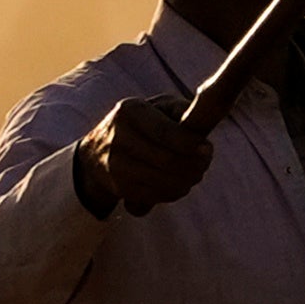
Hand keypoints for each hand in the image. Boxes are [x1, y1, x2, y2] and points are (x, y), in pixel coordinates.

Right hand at [79, 96, 213, 219]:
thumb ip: (183, 112)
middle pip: (167, 160)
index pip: (165, 132)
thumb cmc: (141, 124)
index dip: (190, 144)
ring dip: (187, 181)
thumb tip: (202, 131)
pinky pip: (156, 196)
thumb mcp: (158, 107)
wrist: (96, 152)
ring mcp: (116, 165)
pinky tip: (178, 183)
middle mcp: (118, 137)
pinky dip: (173, 192)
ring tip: (195, 173)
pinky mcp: (119, 188)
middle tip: (205, 163)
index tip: (208, 149)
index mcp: (130, 111)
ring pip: (164, 182)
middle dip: (194, 165)